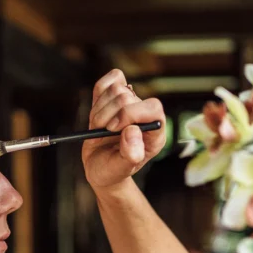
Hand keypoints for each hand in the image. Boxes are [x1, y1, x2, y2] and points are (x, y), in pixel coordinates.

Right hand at [82, 69, 166, 192]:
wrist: (100, 167)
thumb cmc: (113, 170)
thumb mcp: (121, 169)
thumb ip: (130, 154)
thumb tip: (132, 131)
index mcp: (155, 131)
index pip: (153, 107)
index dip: (131, 113)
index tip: (113, 128)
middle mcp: (145, 114)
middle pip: (127, 96)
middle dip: (107, 115)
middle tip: (101, 133)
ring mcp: (130, 103)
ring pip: (115, 88)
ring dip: (99, 110)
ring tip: (98, 128)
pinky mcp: (114, 97)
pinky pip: (107, 82)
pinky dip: (98, 94)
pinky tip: (97, 112)